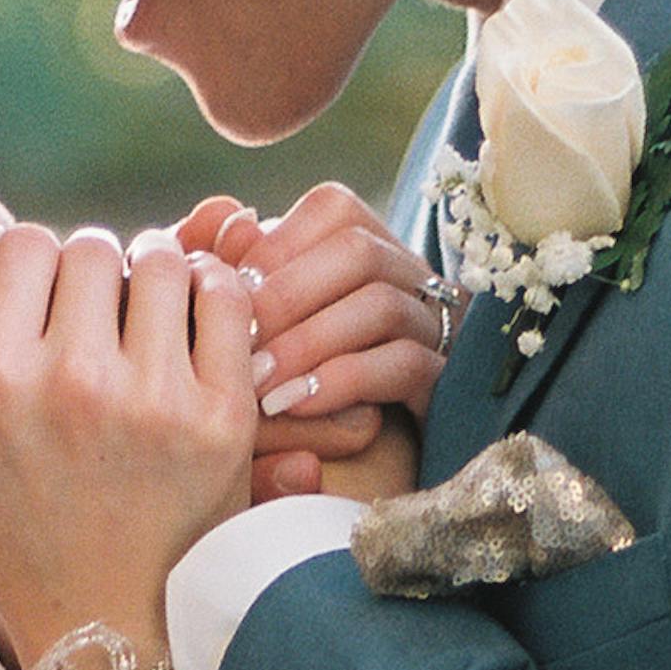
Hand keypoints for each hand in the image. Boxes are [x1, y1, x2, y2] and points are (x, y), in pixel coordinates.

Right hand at [0, 223, 259, 660]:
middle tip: (100, 319)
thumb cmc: (12, 522)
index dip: (36, 265)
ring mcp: (152, 399)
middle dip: (97, 273)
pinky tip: (195, 329)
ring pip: (163, 262)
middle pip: (93, 248)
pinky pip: (227, 299)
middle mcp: (69, 382)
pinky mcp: (222, 419)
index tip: (46, 304)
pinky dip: (214, 297)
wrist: (101, 626)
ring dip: (156, 279)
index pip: (22, 243)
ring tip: (148, 321)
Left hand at [177, 183, 448, 507]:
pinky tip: (295, 405)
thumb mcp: (257, 320)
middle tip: (236, 342)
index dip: (277, 246)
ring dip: (309, 343)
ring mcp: (431, 325)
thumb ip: (241, 270)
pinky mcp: (443, 381)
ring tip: (258, 384)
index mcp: (366, 243)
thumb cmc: (280, 375)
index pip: (334, 209)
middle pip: (359, 251)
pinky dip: (341, 381)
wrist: (341, 459)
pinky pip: (404, 365)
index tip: (227, 291)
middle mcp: (408, 275)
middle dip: (288, 296)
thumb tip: (232, 221)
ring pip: (383, 305)